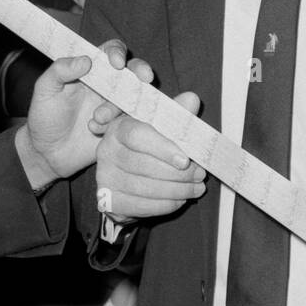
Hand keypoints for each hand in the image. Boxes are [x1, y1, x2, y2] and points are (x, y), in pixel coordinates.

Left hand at [17, 40, 153, 184]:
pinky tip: (94, 129)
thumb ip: (60, 70)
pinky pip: (128, 120)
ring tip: (96, 119)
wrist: (48, 153)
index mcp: (89, 71)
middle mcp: (106, 85)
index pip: (109, 51)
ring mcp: (114, 106)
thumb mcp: (45, 90)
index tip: (116, 63)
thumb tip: (86, 59)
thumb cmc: (45, 117)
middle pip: (131, 70)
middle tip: (144, 78)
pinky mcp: (119, 126)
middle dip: (140, 71)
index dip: (117, 52)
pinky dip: (114, 123)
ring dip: (115, 107)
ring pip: (130, 98)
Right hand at [94, 81, 204, 221]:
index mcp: (118, 127)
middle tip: (200, 175)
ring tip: (197, 187)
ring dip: (176, 190)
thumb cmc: (151, 147)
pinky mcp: (110, 200)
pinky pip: (141, 206)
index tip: (185, 160)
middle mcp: (106, 151)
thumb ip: (176, 114)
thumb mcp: (162, 127)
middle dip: (176, 173)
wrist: (133, 177)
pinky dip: (165, 205)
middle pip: (141, 164)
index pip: (136, 135)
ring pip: (143, 187)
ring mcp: (105, 177)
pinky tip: (180, 200)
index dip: (162, 148)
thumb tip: (191, 99)